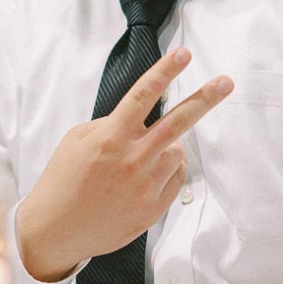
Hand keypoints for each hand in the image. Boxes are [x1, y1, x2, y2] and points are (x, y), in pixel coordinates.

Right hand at [16, 48, 232, 281]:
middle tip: (226, 83)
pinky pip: (176, 178)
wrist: (55, 230)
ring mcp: (145, 186)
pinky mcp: (152, 209)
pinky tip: (146, 177)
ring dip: (167, 147)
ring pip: (176, 152)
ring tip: (141, 159)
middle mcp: (132, 160)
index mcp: (110, 138)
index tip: (184, 54)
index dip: (165, 71)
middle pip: (177, 122)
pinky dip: (168, 171)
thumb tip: (142, 120)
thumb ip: (111, 125)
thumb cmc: (63, 180)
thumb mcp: (77, 140)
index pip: (143, 96)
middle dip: (204, 99)